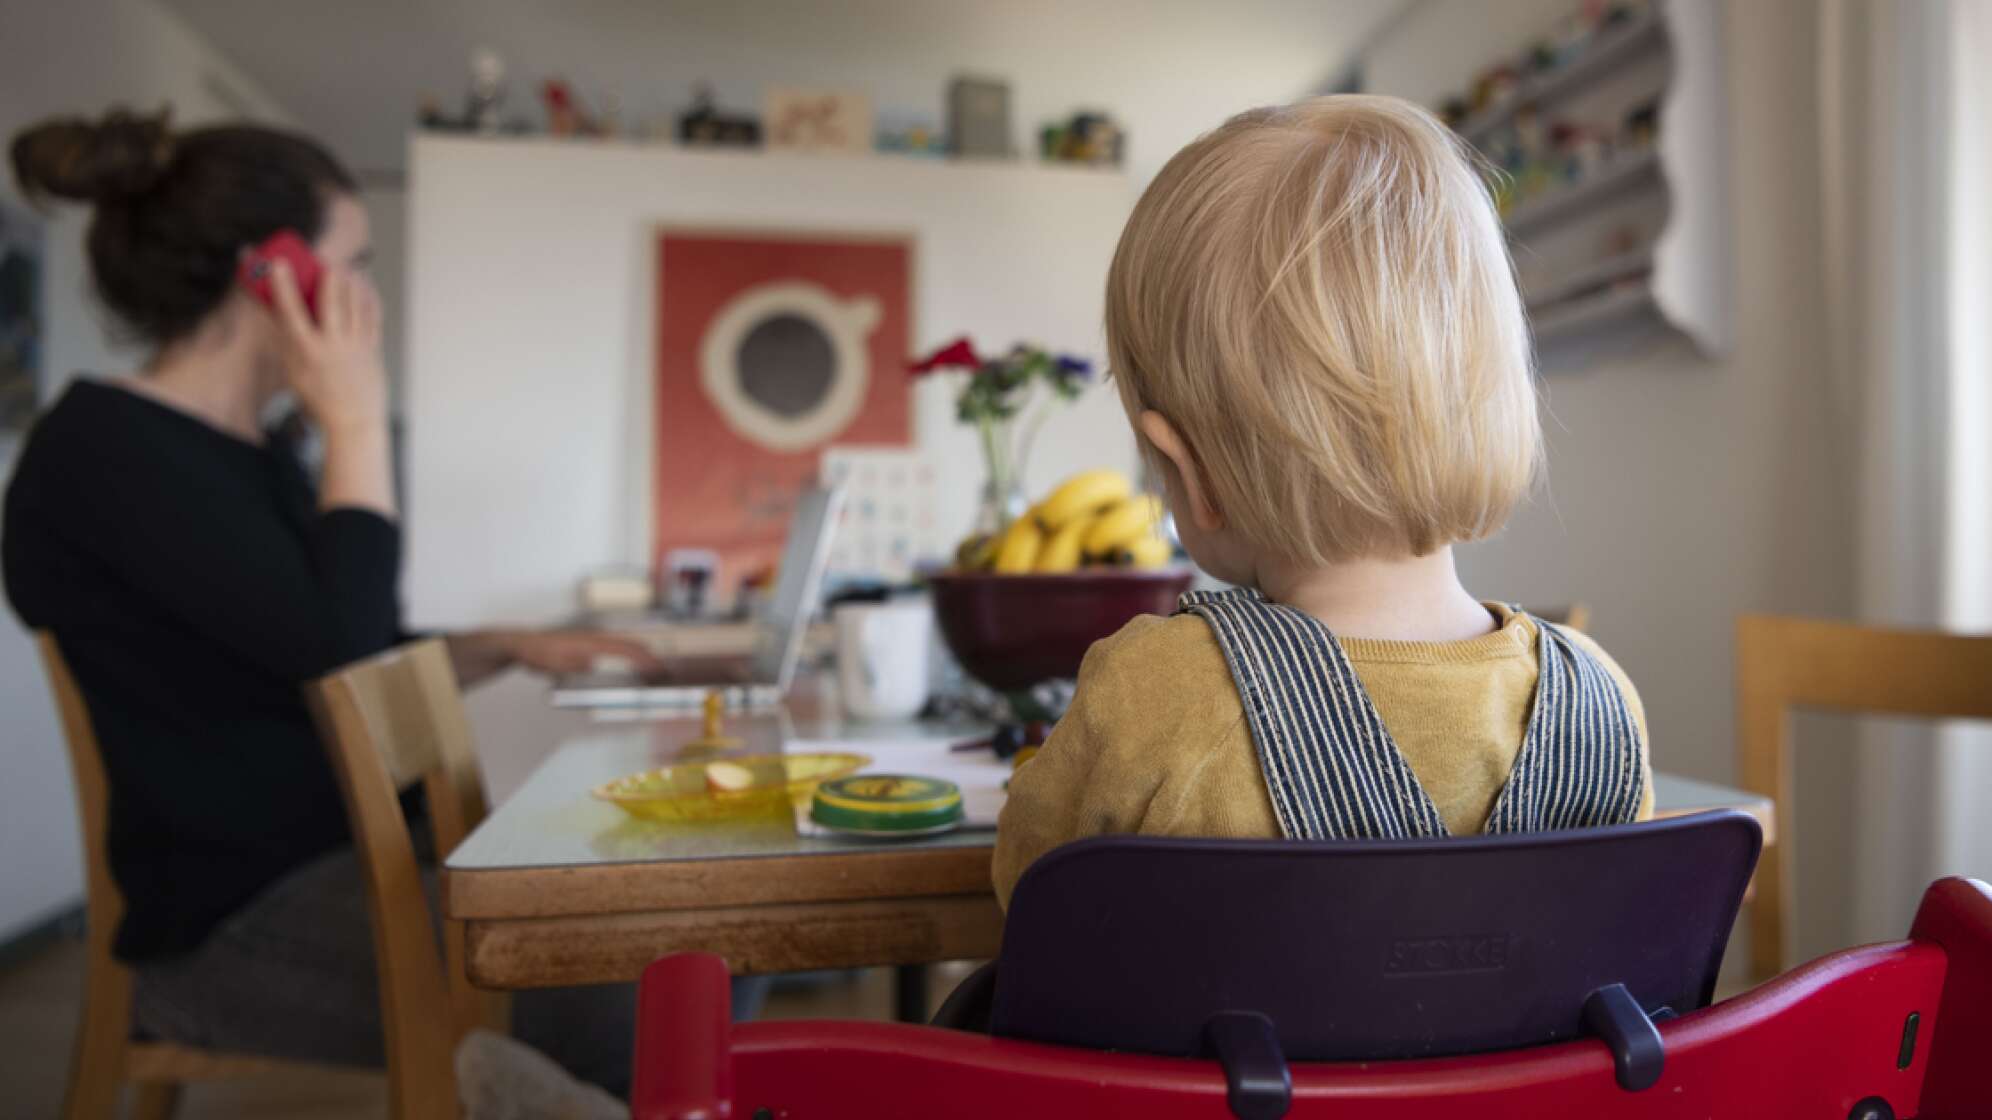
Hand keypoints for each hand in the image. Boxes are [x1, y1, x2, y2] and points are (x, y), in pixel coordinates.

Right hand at [267, 260, 386, 437]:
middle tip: (325, 258)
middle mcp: (332, 347)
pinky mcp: (373, 348)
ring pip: (356, 305)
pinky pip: (373, 316)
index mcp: (305, 352)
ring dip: (352, 281)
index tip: (278, 264)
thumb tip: (273, 301)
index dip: (283, 286)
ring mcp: (356, 347)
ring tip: (346, 266)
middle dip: (329, 276)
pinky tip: (364, 285)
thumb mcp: (292, 367)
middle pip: (332, 302)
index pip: (291, 313)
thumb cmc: (316, 394)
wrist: (352, 420)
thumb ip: (285, 334)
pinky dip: (369, 297)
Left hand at [498, 630, 666, 676]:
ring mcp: (591, 640)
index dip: (644, 659)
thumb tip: (592, 664)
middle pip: (629, 645)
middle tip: (664, 670)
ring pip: (623, 645)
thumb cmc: (538, 653)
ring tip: (653, 667)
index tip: (659, 669)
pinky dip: (627, 655)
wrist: (523, 645)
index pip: (625, 649)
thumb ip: (574, 665)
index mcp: (591, 642)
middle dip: (649, 656)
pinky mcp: (587, 645)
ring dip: (639, 655)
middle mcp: (595, 638)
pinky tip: (628, 664)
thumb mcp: (555, 664)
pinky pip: (613, 648)